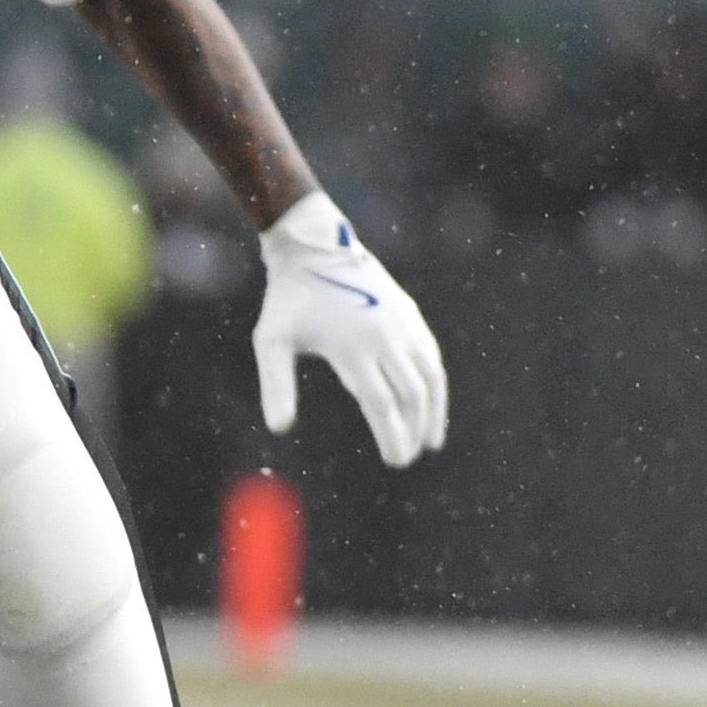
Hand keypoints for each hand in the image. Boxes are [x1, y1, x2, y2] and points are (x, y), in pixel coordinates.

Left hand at [253, 193, 448, 467]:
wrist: (313, 247)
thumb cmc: (288, 298)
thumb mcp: (271, 341)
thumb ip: (276, 385)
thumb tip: (279, 429)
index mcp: (353, 348)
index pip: (381, 404)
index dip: (392, 435)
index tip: (395, 460)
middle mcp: (385, 337)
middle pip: (410, 395)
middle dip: (411, 431)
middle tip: (406, 458)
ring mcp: (402, 323)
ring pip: (429, 376)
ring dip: (433, 411)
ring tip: (431, 441)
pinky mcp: (409, 313)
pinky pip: (430, 355)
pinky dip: (435, 383)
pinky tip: (431, 401)